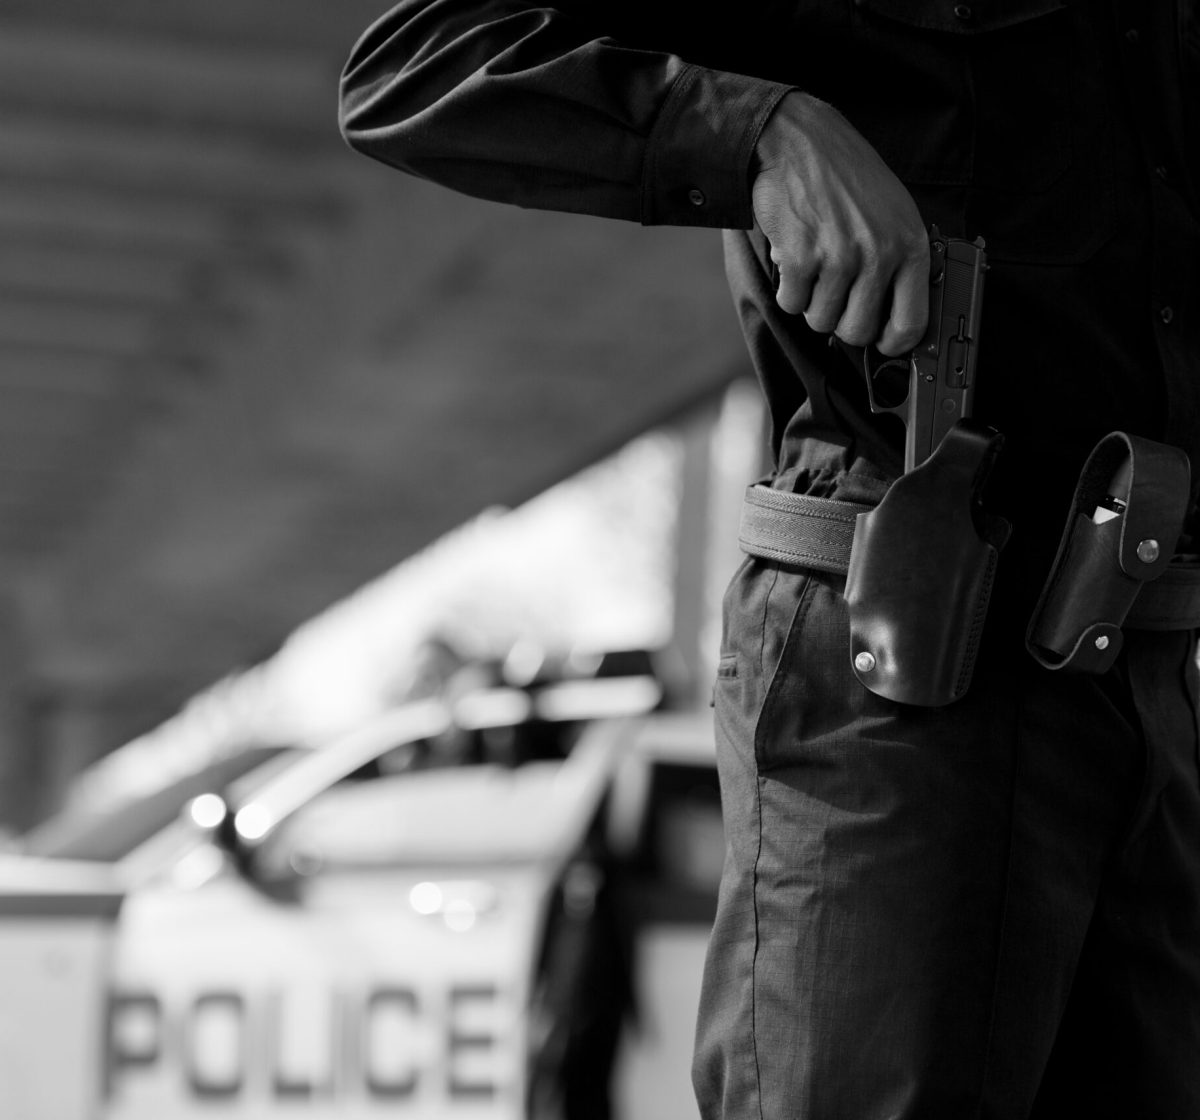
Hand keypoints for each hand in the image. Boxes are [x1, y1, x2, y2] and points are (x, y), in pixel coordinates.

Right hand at [751, 92, 928, 355]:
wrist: (799, 141)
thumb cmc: (846, 177)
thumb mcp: (893, 212)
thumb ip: (899, 261)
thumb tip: (894, 317)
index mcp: (910, 245)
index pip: (912, 323)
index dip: (892, 342)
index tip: (880, 341)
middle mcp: (879, 254)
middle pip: (857, 331)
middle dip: (840, 320)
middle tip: (834, 294)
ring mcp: (840, 257)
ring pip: (820, 320)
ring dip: (811, 301)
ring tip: (814, 266)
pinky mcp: (802, 258)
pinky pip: (791, 303)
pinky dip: (788, 288)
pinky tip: (794, 257)